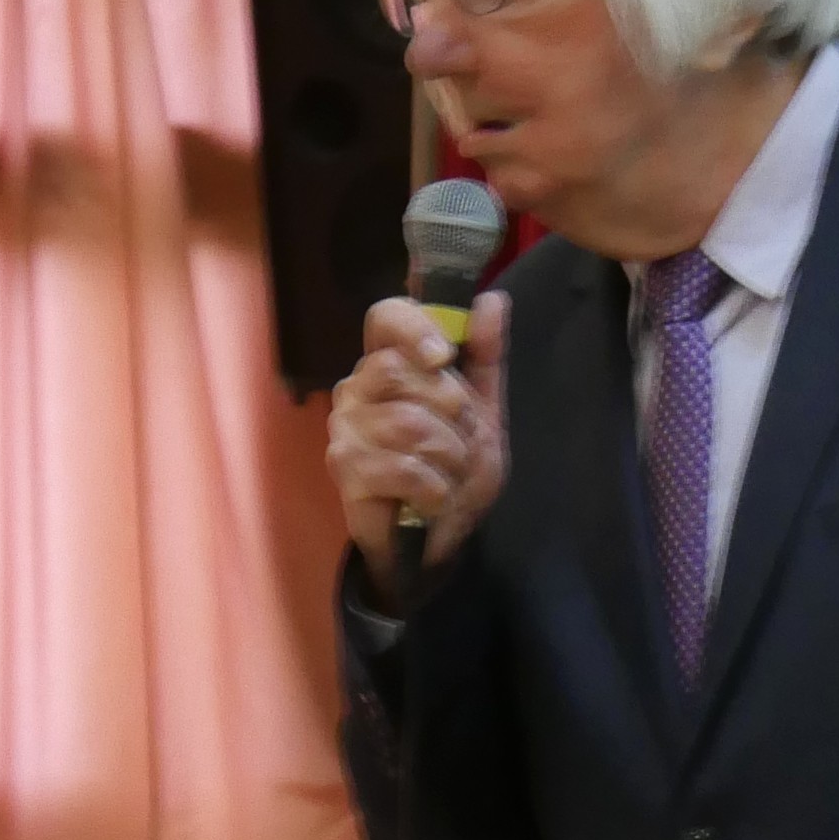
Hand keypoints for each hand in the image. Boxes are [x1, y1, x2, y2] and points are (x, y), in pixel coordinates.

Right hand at [329, 292, 508, 576]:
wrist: (440, 541)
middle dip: (450, 409)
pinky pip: (403, 468)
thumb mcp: (485, 413)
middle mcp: (358, 387)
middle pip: (399, 369)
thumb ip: (487, 358)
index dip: (414, 328)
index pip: (385, 316)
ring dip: (449, 456)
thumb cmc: (455, 472)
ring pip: (408, 422)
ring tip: (449, 475)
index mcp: (389, 363)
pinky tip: (433, 500)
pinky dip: (435, 489)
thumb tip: (493, 298)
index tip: (443, 357)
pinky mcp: (346, 469)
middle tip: (461, 440)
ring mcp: (346, 428)